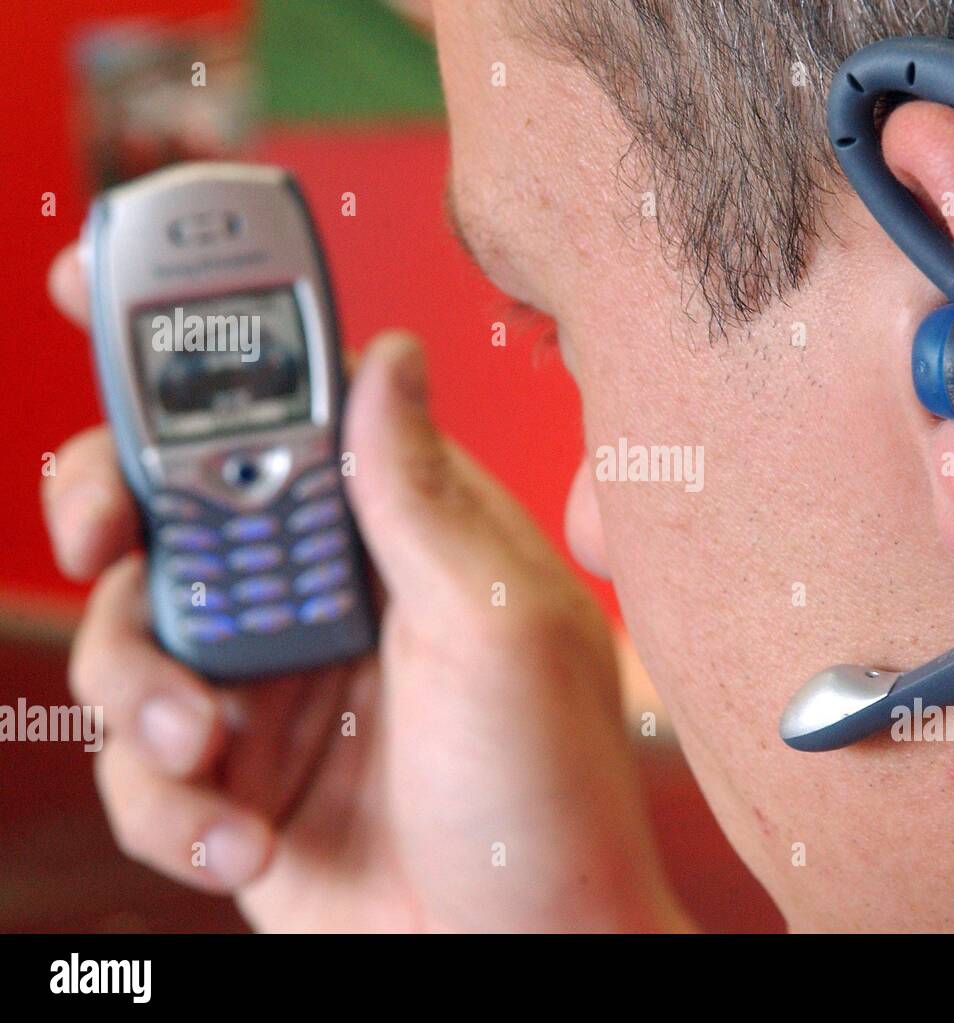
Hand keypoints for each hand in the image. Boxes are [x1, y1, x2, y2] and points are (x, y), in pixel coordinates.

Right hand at [42, 246, 688, 931]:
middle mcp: (327, 597)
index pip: (287, 412)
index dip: (197, 346)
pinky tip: (246, 838)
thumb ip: (418, 493)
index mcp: (396, 536)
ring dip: (140, 687)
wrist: (523, 956)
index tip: (97, 281)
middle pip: (173, 504)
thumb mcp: (491, 623)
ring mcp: (273, 687)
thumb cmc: (545, 794)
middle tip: (103, 526)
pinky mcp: (233, 780)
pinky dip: (169, 803)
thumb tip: (391, 356)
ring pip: (129, 633)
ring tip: (204, 743)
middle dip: (114, 504)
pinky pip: (140, 765)